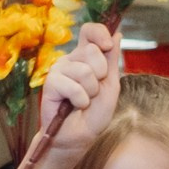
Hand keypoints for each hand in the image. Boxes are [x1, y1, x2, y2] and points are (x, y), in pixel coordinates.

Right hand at [29, 21, 122, 167]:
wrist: (79, 137)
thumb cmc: (94, 114)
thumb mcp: (111, 85)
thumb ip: (112, 60)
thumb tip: (117, 34)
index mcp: (87, 57)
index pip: (90, 31)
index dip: (100, 33)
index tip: (107, 46)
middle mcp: (72, 59)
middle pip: (91, 49)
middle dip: (101, 74)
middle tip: (94, 90)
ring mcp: (60, 70)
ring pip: (84, 70)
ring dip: (90, 91)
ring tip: (84, 101)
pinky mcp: (51, 84)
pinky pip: (72, 85)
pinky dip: (80, 99)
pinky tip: (74, 106)